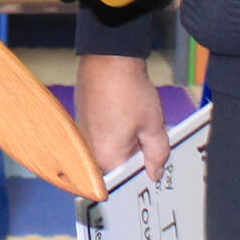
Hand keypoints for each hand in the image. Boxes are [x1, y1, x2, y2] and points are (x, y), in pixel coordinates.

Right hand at [75, 52, 171, 184]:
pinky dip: (115, 131)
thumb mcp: (153, 125)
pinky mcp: (82, 122)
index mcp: (107, 158)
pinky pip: (101, 137)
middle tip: (150, 138)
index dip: (144, 173)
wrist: (108, 59)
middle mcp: (90, 151)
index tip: (156, 166)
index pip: (128, 180)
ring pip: (110, 151)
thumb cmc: (128, 90)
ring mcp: (83, 136)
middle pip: (117, 166)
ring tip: (138, 122)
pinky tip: (126, 115)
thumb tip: (155, 172)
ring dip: (126, 143)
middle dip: (136, 157)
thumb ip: (157, 154)